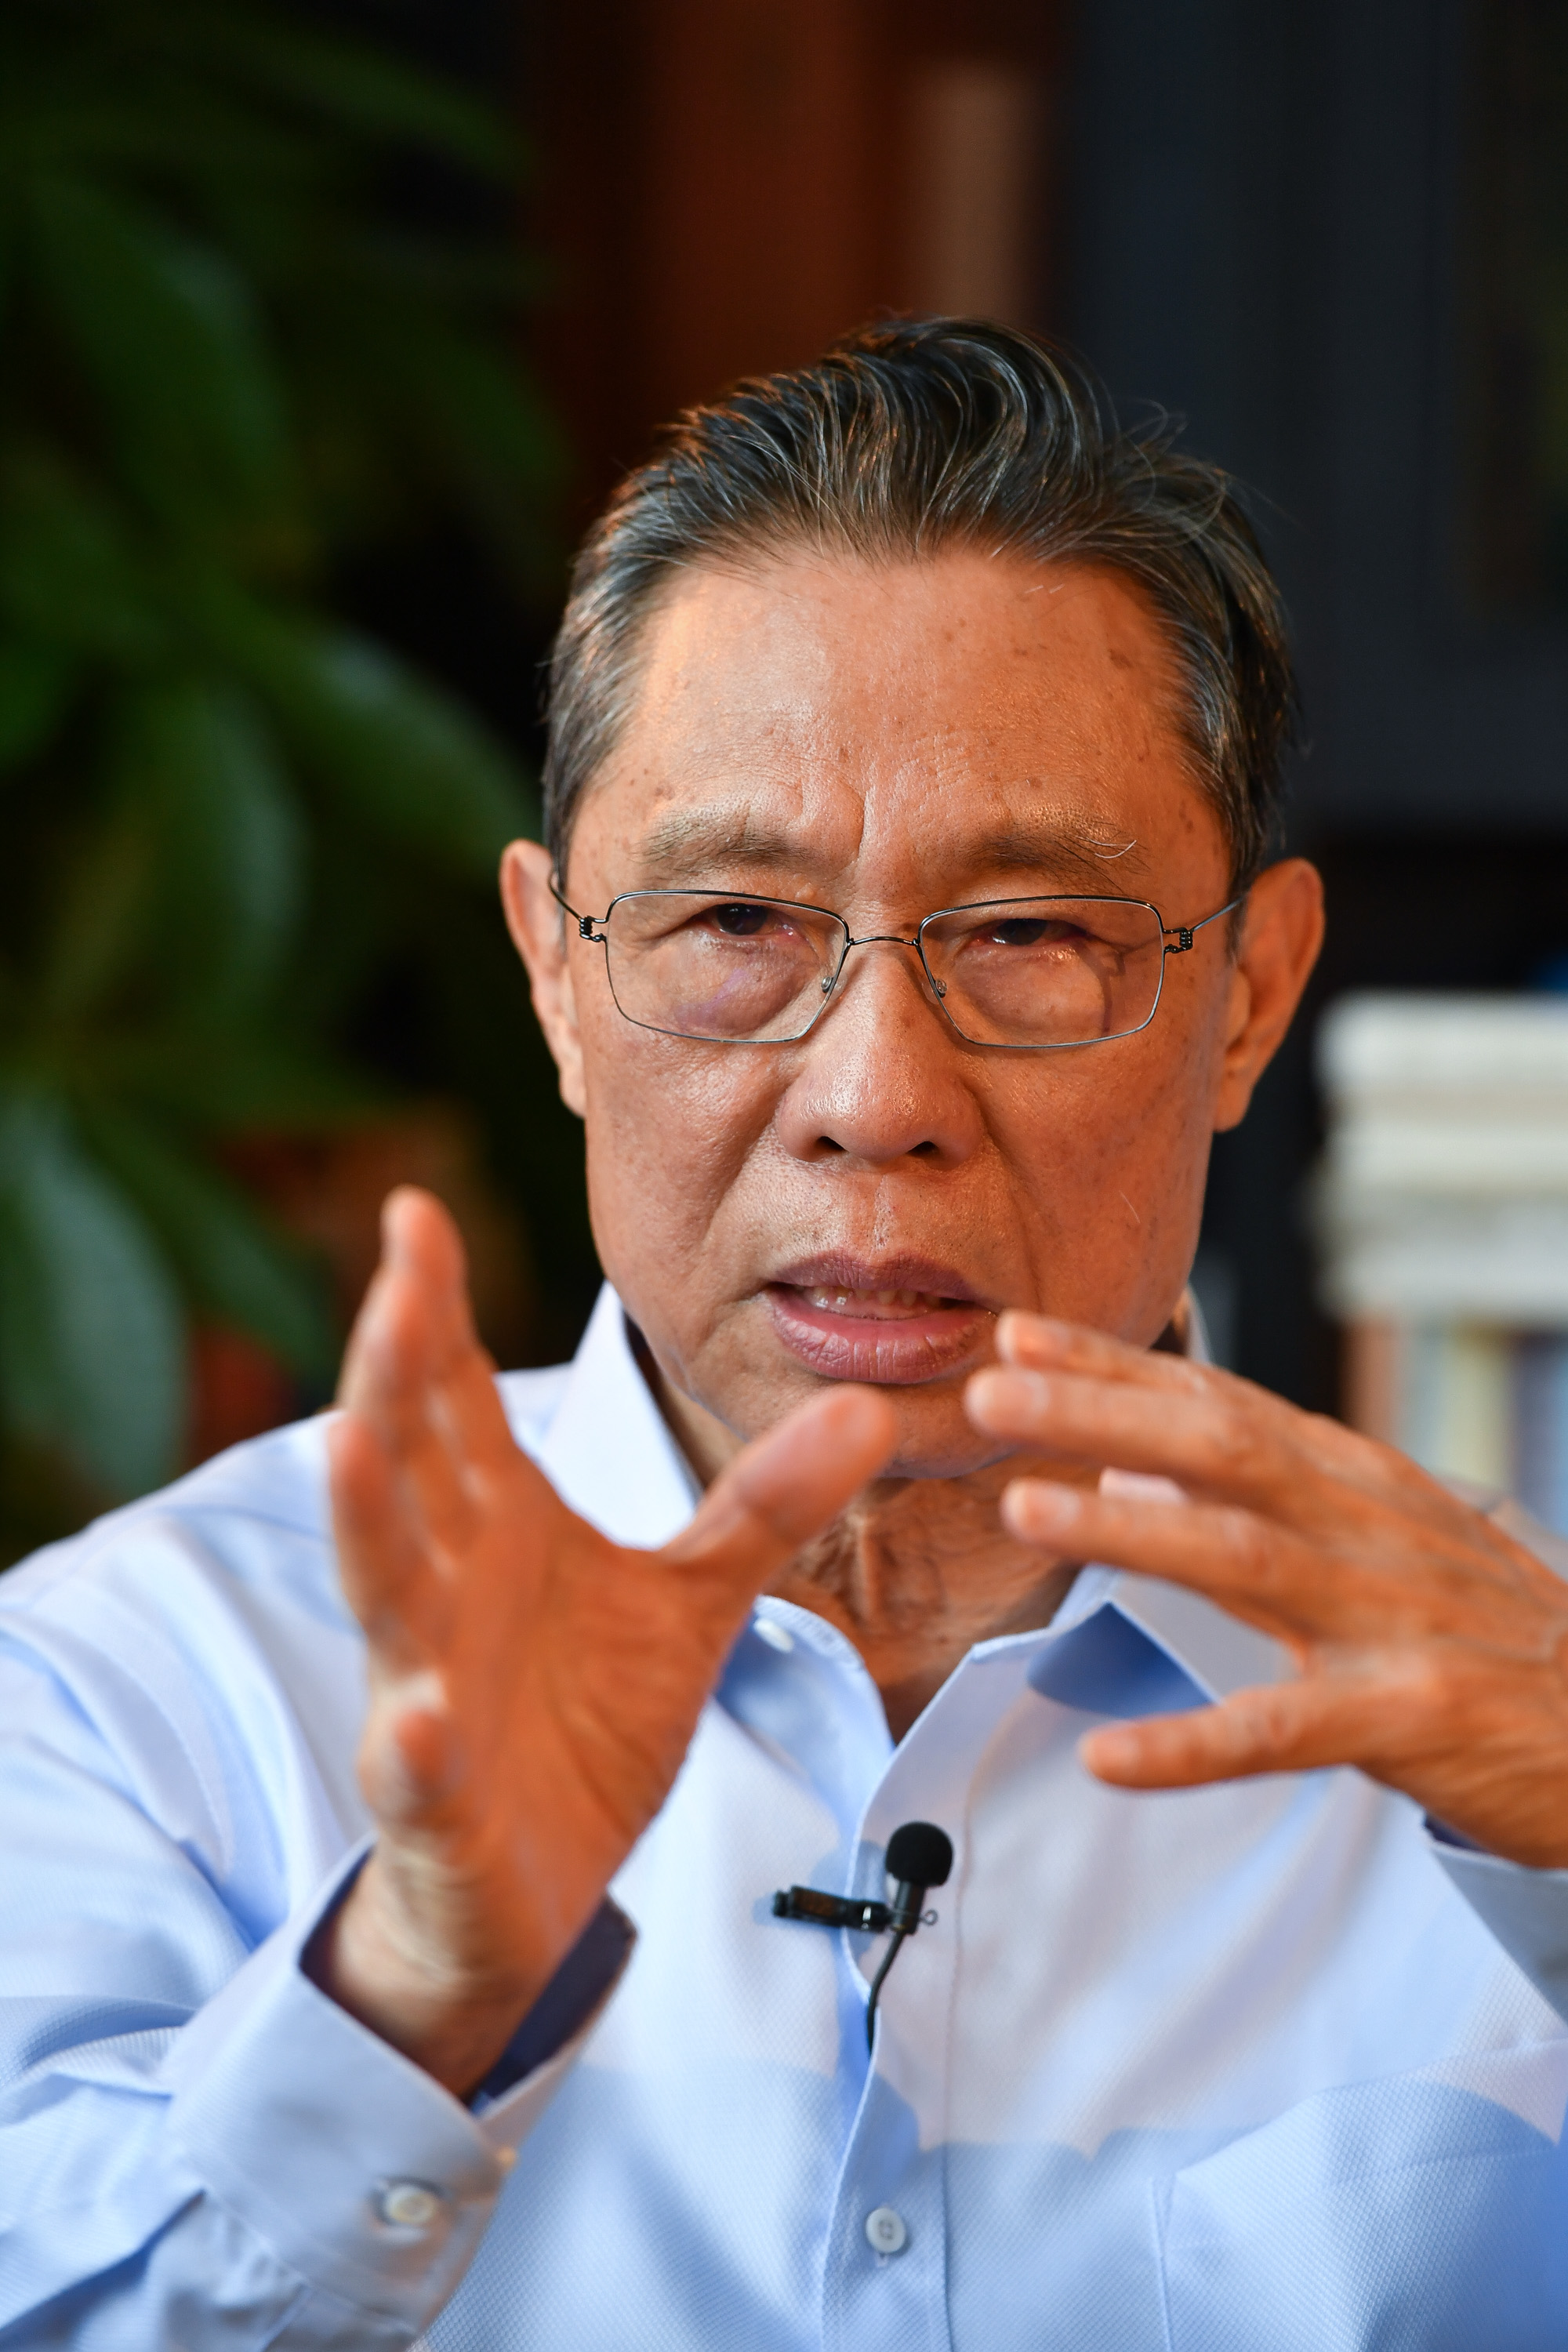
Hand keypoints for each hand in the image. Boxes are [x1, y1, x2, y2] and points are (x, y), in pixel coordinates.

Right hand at [320, 1189, 895, 2093]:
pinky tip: (418, 1720)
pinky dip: (414, 1744)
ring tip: (350, 1444)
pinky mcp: (435, 1799)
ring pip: (385, 1588)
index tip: (419, 1208)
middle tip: (399, 1282)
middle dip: (395, 1373)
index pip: (455, 1396)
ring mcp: (428, 1686)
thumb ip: (768, 1503)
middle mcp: (450, 1586)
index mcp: (500, 1525)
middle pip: (410, 1462)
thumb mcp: (695, 1598)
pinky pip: (418, 1768)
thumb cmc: (588, 1721)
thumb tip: (873, 1406)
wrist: (533, 1887)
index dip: (435, 1306)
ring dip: (365, 1517)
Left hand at [966, 1313, 1567, 1869]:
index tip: (1016, 1338)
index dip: (1115, 1368)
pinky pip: (1283, 1731)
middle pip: (1219, 1452)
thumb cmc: (1482, 1625)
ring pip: (1240, 1560)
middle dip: (1101, 1414)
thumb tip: (1122, 1451)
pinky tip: (1108, 1756)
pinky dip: (1191, 1745)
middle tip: (990, 1394)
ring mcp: (1388, 1618)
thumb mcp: (1378, 1531)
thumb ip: (1255, 1489)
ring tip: (1025, 1510)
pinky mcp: (1409, 1718)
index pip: (1218, 1403)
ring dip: (1128, 1528)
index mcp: (1353, 1480)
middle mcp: (1365, 1528)